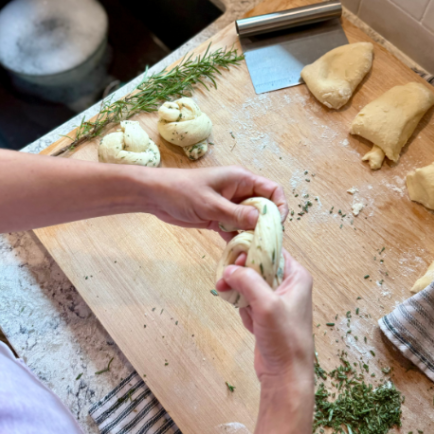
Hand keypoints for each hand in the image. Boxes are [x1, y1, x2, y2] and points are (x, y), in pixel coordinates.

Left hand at [141, 166, 287, 237]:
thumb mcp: (210, 203)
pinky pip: (236, 230)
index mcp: (241, 180)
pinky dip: (238, 240)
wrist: (154, 196)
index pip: (273, 191)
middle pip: (264, 208)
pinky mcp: (220, 218)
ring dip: (252, 235)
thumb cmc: (181, 191)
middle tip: (263, 242)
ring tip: (250, 251)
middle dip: (266, 225)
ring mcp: (230, 206)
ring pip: (251, 222)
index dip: (279, 207)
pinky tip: (237, 253)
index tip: (276, 225)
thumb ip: (236, 214)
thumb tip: (261, 221)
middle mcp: (240, 192)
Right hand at [216, 249, 314, 391]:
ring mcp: (277, 301)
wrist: (286, 373)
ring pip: (250, 284)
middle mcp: (289, 285)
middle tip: (223, 279)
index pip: (273, 250)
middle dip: (240, 273)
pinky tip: (247, 321)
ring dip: (238, 291)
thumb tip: (229, 268)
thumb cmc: (285, 338)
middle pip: (258, 266)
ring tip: (227, 295)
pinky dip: (242, 308)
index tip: (233, 252)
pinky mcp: (267, 316)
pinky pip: (248, 302)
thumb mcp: (266, 305)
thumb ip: (248, 282)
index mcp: (297, 276)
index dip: (252, 249)